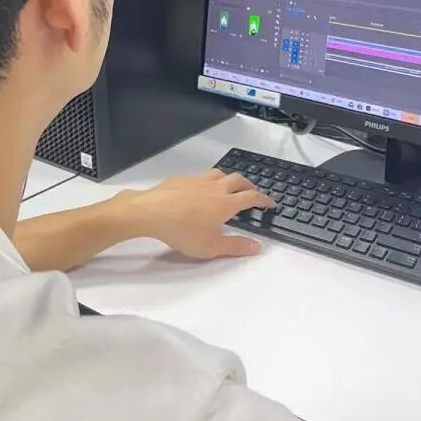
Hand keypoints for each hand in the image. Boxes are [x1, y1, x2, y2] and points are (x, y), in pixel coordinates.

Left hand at [123, 170, 275, 258]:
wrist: (150, 212)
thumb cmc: (183, 231)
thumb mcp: (211, 246)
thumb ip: (236, 246)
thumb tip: (258, 246)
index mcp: (226, 203)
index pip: (251, 197)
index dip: (264, 199)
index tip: (270, 203)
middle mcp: (215, 187)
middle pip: (238, 180)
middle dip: (249, 185)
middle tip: (252, 193)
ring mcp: (197, 180)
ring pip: (219, 174)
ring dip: (228, 179)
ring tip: (228, 188)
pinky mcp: (180, 179)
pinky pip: (199, 177)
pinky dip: (206, 182)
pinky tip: (198, 191)